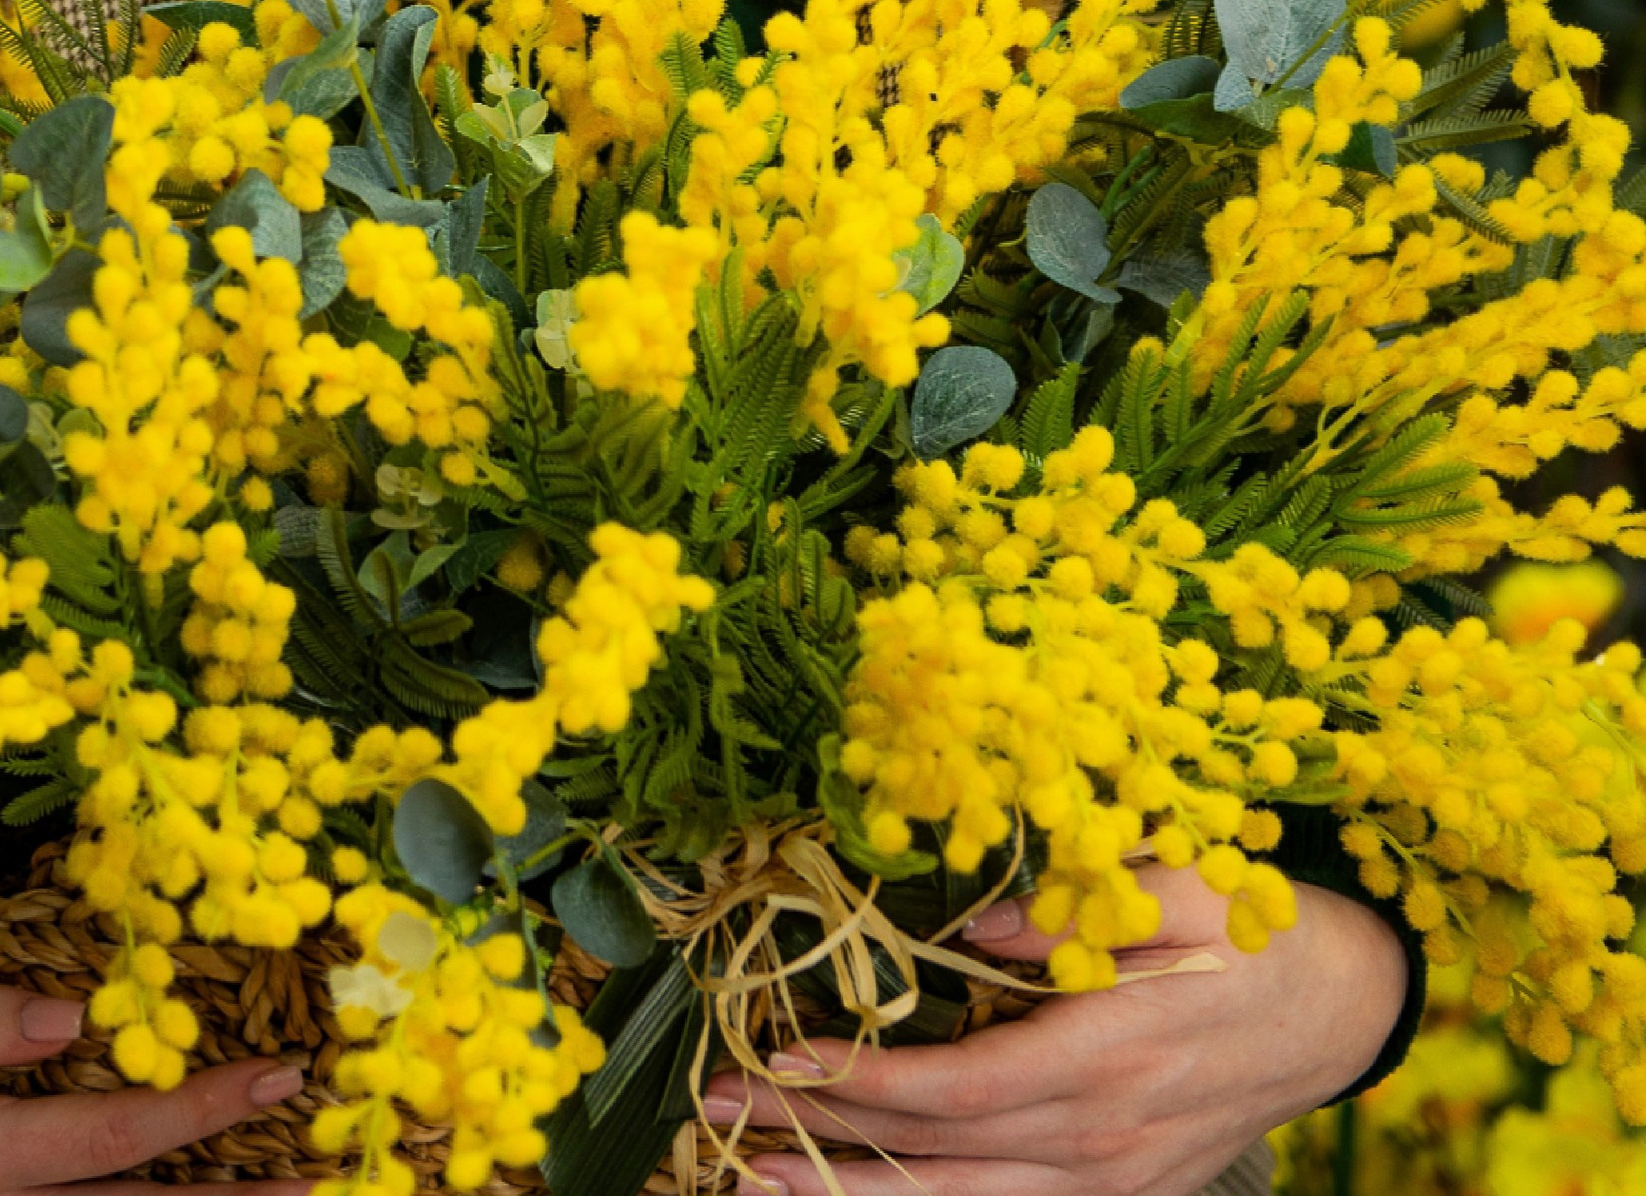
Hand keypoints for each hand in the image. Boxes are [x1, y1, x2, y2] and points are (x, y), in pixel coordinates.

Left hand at [702, 866, 1409, 1195]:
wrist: (1339, 1010)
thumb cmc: (1252, 929)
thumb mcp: (1180, 887)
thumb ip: (1074, 908)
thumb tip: (974, 928)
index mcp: (1104, 1058)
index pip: (959, 1088)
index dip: (866, 1082)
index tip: (782, 1056)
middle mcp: (1096, 1140)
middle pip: (935, 1155)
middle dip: (816, 1138)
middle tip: (713, 1113)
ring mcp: (1106, 1182)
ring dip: (849, 1194)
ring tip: (751, 1178)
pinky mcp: (1114, 1194)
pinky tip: (858, 1194)